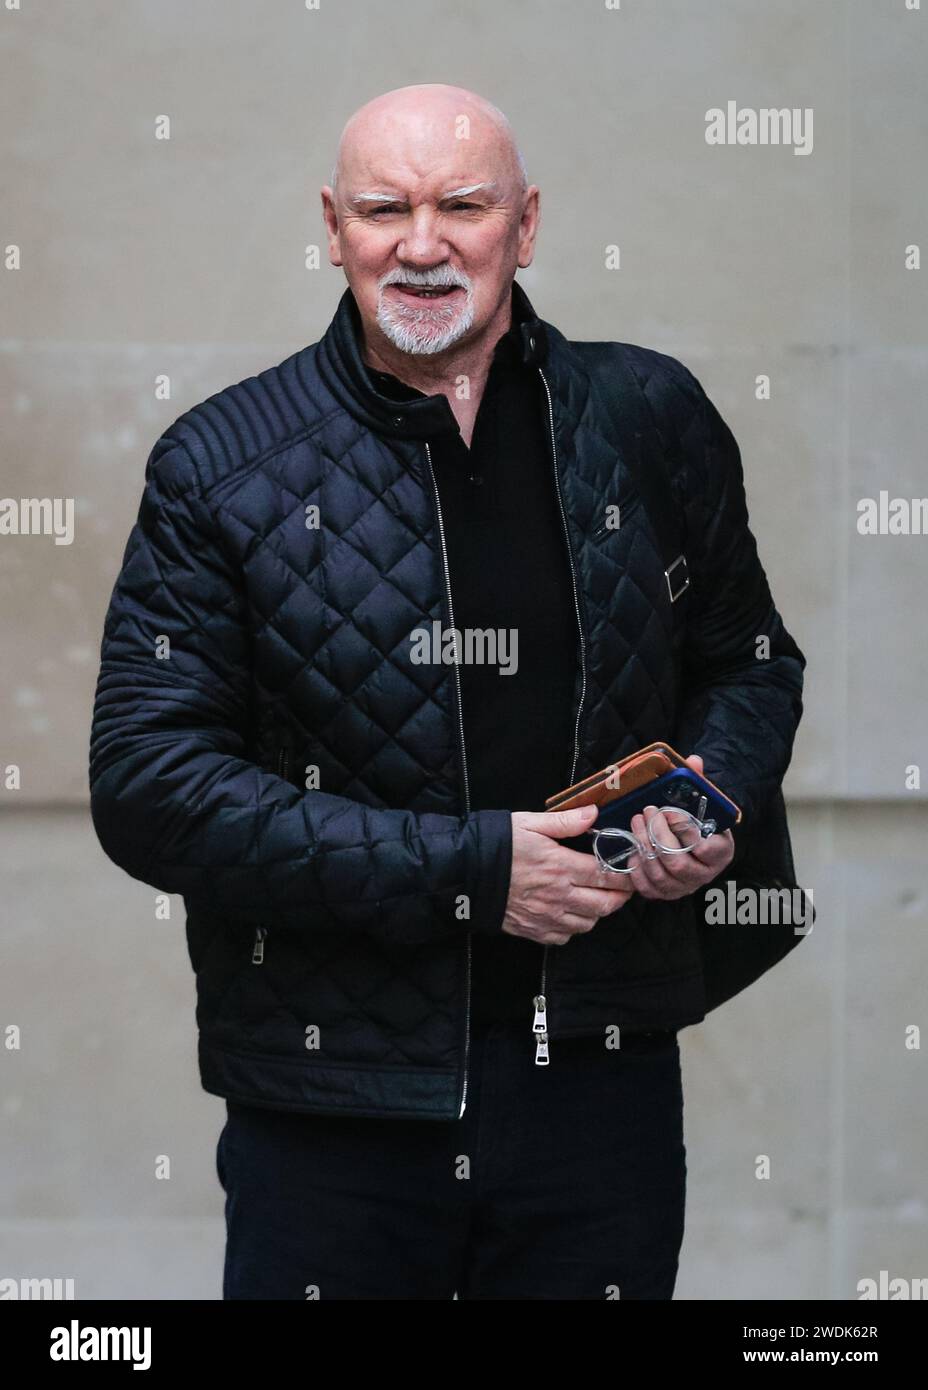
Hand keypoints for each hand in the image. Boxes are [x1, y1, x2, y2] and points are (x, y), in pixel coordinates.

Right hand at [503, 804, 634, 946]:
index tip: (630, 869)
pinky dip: (574, 927)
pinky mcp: (534, 931)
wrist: (464, 875)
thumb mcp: (529, 823)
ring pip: (588, 923)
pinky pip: (565, 937)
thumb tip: (593, 813)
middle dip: (620, 896)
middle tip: (623, 887)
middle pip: (605, 904)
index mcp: (561, 866)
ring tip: (596, 898)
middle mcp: (558, 896)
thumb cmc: (496, 846)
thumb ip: (565, 821)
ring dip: (598, 912)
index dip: (624, 874)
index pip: (606, 875)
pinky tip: (570, 912)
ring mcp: (547, 917)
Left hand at [621, 753, 735, 900]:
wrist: (696, 842)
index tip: (669, 811)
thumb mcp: (704, 801)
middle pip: (678, 864)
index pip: (704, 849)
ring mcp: (685, 887)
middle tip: (647, 812)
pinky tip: (634, 849)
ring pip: (661, 876)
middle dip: (658, 836)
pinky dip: (638, 870)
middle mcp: (705, 874)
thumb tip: (694, 761)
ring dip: (644, 848)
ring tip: (636, 823)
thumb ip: (700, 783)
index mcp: (720, 852)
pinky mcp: (666, 893)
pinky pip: (649, 889)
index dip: (684, 830)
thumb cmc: (699, 819)